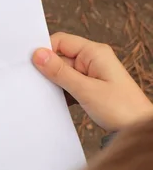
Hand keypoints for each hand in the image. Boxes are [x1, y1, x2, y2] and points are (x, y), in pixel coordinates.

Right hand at [32, 32, 152, 130]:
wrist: (139, 128)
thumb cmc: (121, 108)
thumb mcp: (86, 90)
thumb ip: (60, 72)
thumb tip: (38, 54)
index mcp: (94, 52)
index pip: (61, 41)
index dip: (45, 50)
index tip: (30, 65)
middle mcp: (93, 59)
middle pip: (60, 57)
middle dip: (48, 70)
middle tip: (36, 84)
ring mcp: (92, 73)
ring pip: (63, 72)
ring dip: (55, 83)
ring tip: (50, 96)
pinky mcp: (90, 87)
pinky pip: (69, 84)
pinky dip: (62, 92)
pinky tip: (58, 103)